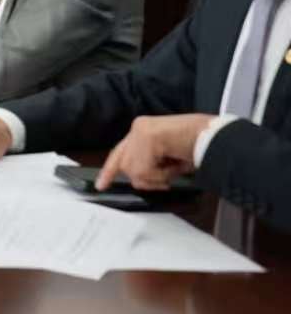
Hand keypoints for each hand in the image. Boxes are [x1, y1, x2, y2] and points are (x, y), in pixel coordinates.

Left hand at [98, 114, 214, 190]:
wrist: (213, 135)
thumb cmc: (199, 146)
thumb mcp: (169, 161)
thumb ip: (152, 167)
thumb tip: (143, 181)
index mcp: (142, 132)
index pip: (119, 153)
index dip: (110, 170)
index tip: (101, 185)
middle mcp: (137, 128)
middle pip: (127, 168)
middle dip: (149, 178)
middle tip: (169, 174)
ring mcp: (140, 131)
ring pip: (135, 171)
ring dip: (158, 176)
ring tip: (175, 166)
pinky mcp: (146, 137)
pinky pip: (145, 170)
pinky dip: (162, 174)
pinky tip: (174, 164)